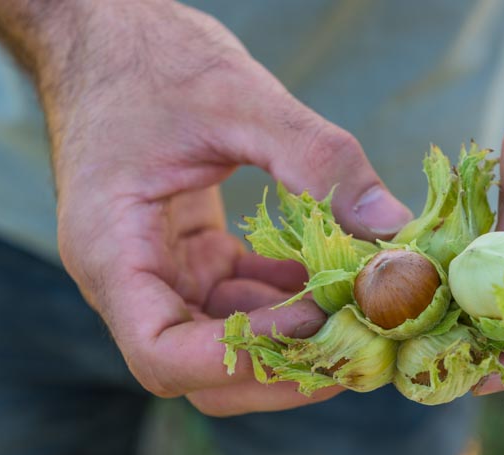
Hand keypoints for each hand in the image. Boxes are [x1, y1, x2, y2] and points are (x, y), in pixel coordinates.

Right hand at [48, 2, 411, 413]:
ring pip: (230, 341)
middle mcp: (131, 279)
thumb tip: (395, 228)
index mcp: (113, 251)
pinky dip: (290, 298)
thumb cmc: (151, 58)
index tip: (312, 323)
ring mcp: (161, 271)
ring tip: (362, 312)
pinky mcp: (192, 257)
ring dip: (297, 335)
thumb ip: (318, 161)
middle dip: (283, 367)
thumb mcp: (238, 99)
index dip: (243, 355)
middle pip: (203, 369)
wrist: (108, 34)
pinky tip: (335, 277)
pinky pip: (243, 299)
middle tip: (359, 347)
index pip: (162, 355)